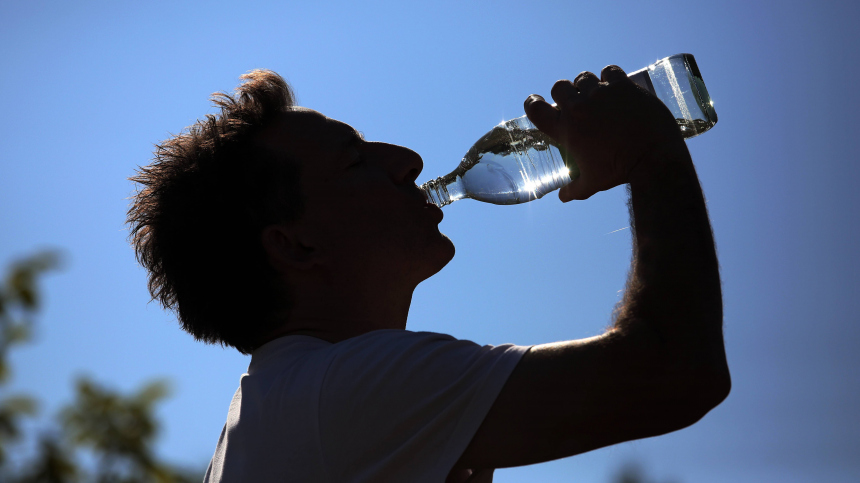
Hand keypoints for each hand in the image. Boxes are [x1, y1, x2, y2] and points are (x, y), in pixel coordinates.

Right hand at [524, 65, 685, 200]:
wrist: (652, 157)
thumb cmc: (619, 171)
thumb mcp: (592, 184)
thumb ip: (574, 189)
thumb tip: (563, 196)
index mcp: (565, 129)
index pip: (535, 109)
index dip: (533, 103)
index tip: (538, 103)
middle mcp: (578, 108)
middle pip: (559, 87)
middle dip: (564, 93)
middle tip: (576, 102)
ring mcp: (600, 94)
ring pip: (584, 77)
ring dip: (587, 85)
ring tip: (597, 95)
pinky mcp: (622, 86)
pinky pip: (609, 71)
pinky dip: (610, 77)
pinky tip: (615, 87)